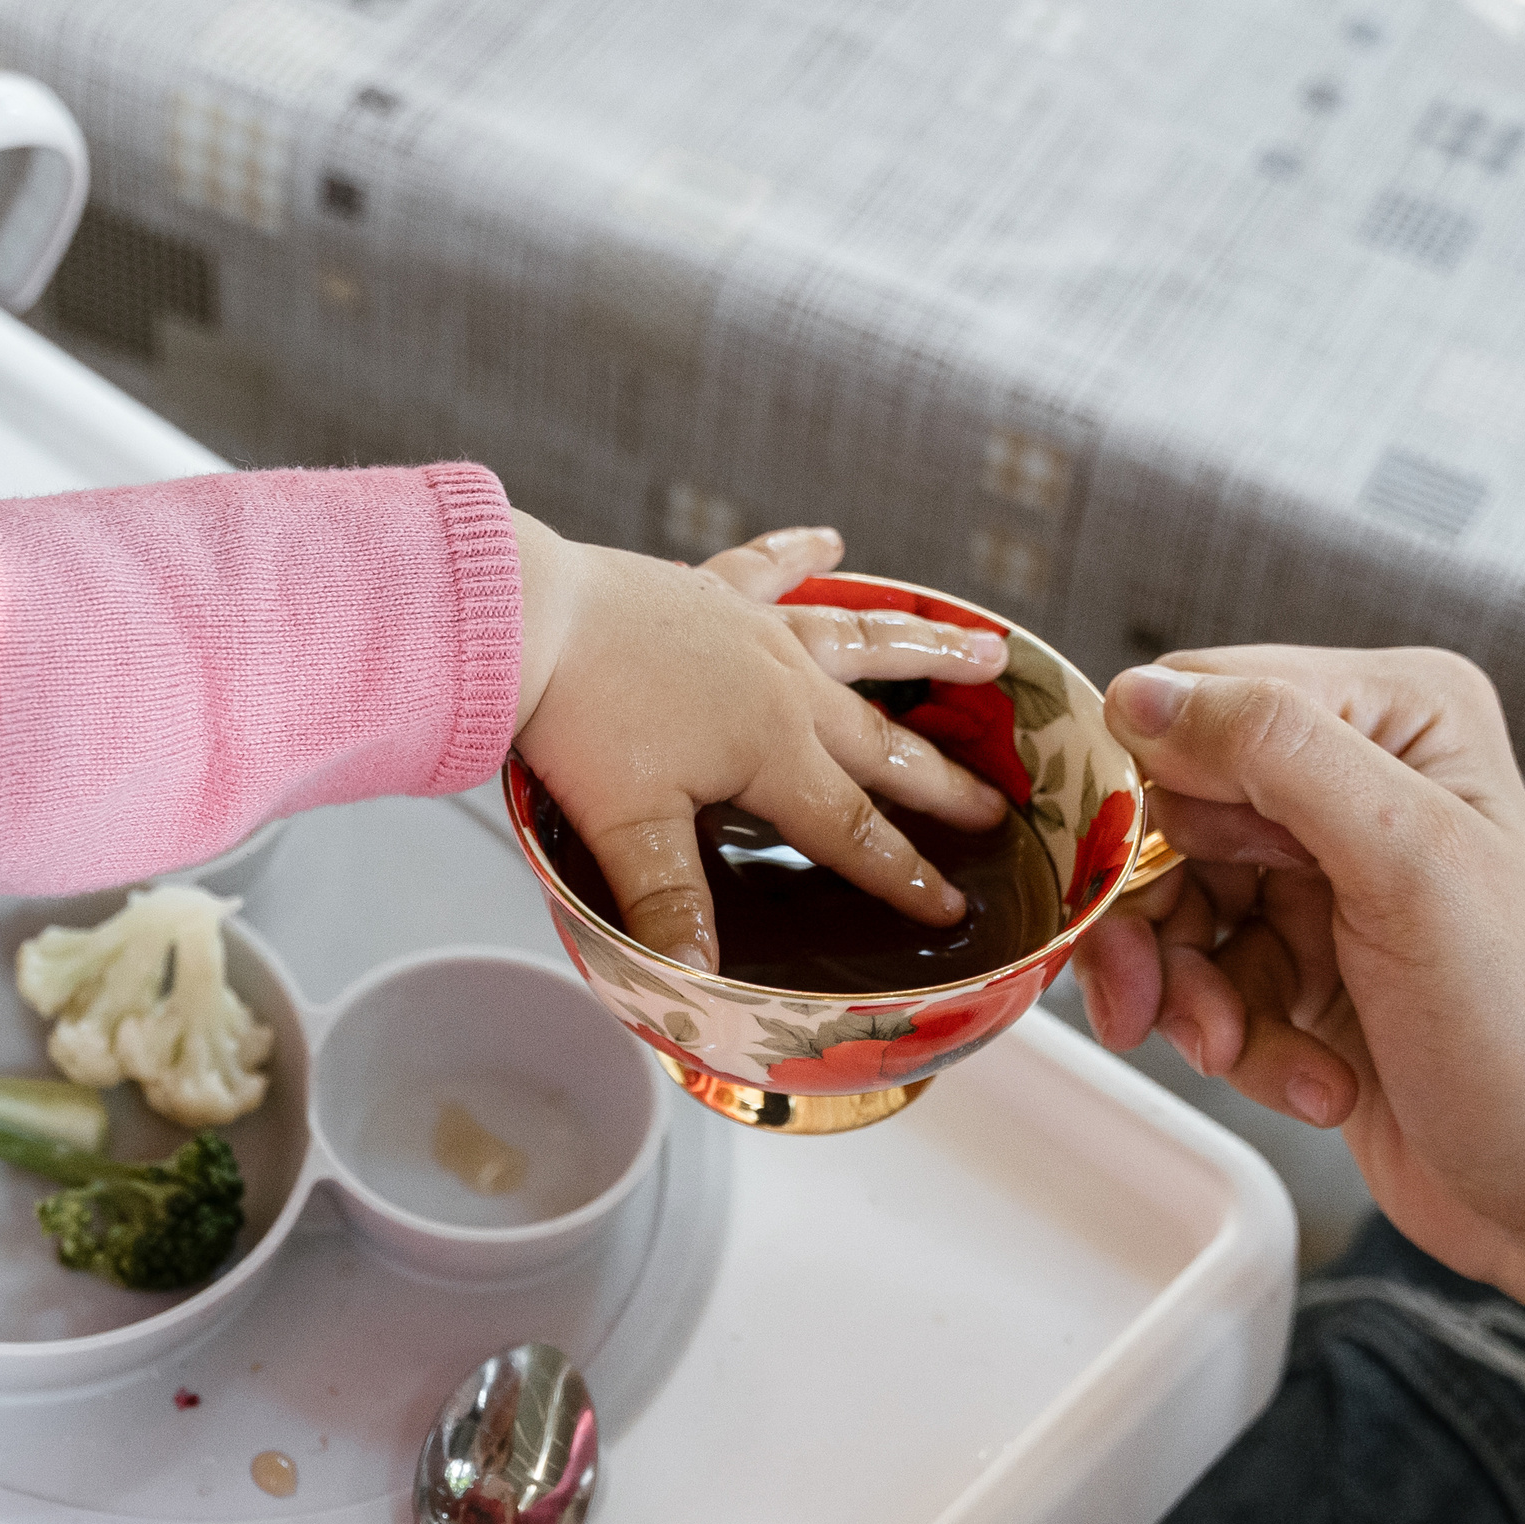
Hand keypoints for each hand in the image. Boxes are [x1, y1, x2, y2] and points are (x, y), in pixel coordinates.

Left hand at [514, 517, 1008, 969]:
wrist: (527, 618)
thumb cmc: (578, 720)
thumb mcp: (628, 828)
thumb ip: (670, 905)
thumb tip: (697, 983)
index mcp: (773, 752)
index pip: (853, 831)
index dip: (905, 875)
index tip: (952, 907)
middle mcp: (785, 687)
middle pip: (882, 743)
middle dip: (943, 782)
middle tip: (997, 808)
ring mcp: (754, 631)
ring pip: (862, 642)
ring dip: (926, 649)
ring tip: (991, 651)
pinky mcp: (711, 591)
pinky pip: (771, 568)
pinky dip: (802, 554)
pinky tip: (831, 540)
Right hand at [1074, 647, 1524, 1309]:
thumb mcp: (1406, 865)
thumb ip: (1274, 753)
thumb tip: (1135, 693)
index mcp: (1398, 715)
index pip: (1199, 699)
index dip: (1145, 792)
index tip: (1124, 886)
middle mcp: (1359, 778)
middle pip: (1167, 811)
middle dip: (1156, 918)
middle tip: (1151, 1008)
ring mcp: (1326, 874)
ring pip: (1173, 903)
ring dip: (1193, 995)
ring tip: (1240, 1052)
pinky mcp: (1302, 960)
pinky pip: (1204, 977)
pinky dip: (1238, 1038)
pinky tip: (1313, 1081)